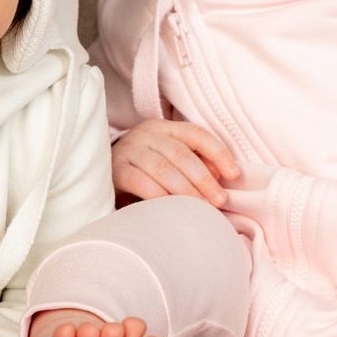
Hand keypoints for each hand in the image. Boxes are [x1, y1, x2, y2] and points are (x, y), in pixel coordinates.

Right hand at [112, 118, 238, 205]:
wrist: (101, 171)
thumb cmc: (146, 169)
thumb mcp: (170, 160)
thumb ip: (194, 163)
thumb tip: (220, 176)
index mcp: (165, 127)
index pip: (196, 134)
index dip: (218, 153)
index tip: (234, 174)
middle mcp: (147, 134)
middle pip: (181, 154)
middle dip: (204, 179)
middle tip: (220, 201)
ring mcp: (129, 150)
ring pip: (163, 168)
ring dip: (186, 190)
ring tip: (202, 208)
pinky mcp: (115, 169)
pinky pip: (140, 182)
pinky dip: (159, 196)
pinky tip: (172, 209)